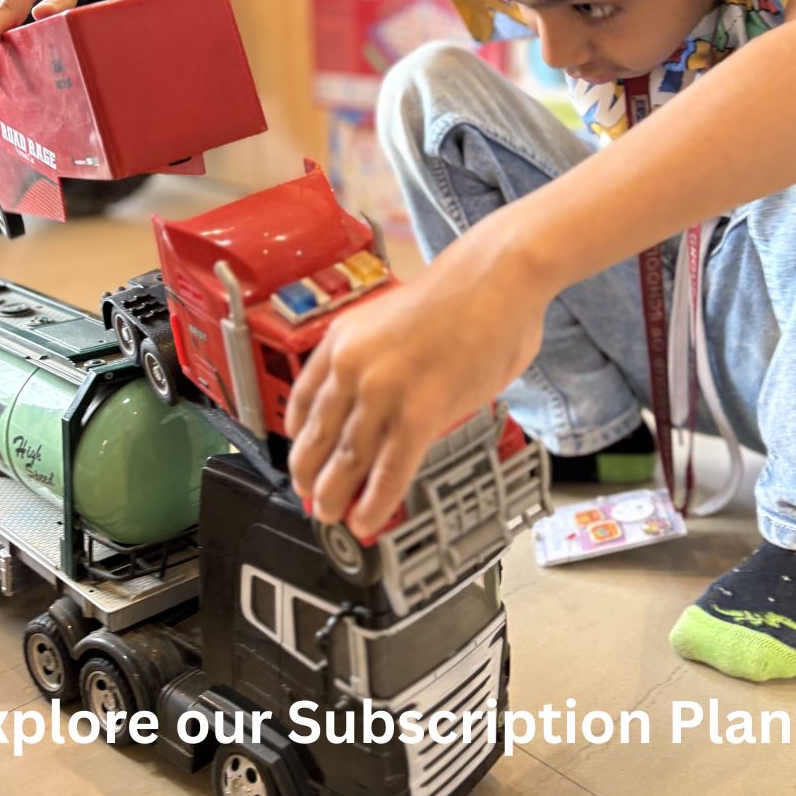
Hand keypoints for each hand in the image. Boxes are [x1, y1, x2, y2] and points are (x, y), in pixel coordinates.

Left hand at [285, 214, 547, 538]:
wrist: (496, 276)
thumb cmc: (461, 293)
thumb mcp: (390, 320)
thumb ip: (378, 361)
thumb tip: (386, 405)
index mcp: (342, 339)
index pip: (301, 402)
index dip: (299, 441)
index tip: (303, 460)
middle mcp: (352, 366)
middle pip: (315, 438)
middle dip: (310, 478)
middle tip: (314, 499)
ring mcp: (384, 391)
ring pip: (346, 461)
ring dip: (336, 497)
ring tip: (336, 518)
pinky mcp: (420, 412)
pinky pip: (389, 471)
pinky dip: (375, 502)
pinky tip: (368, 519)